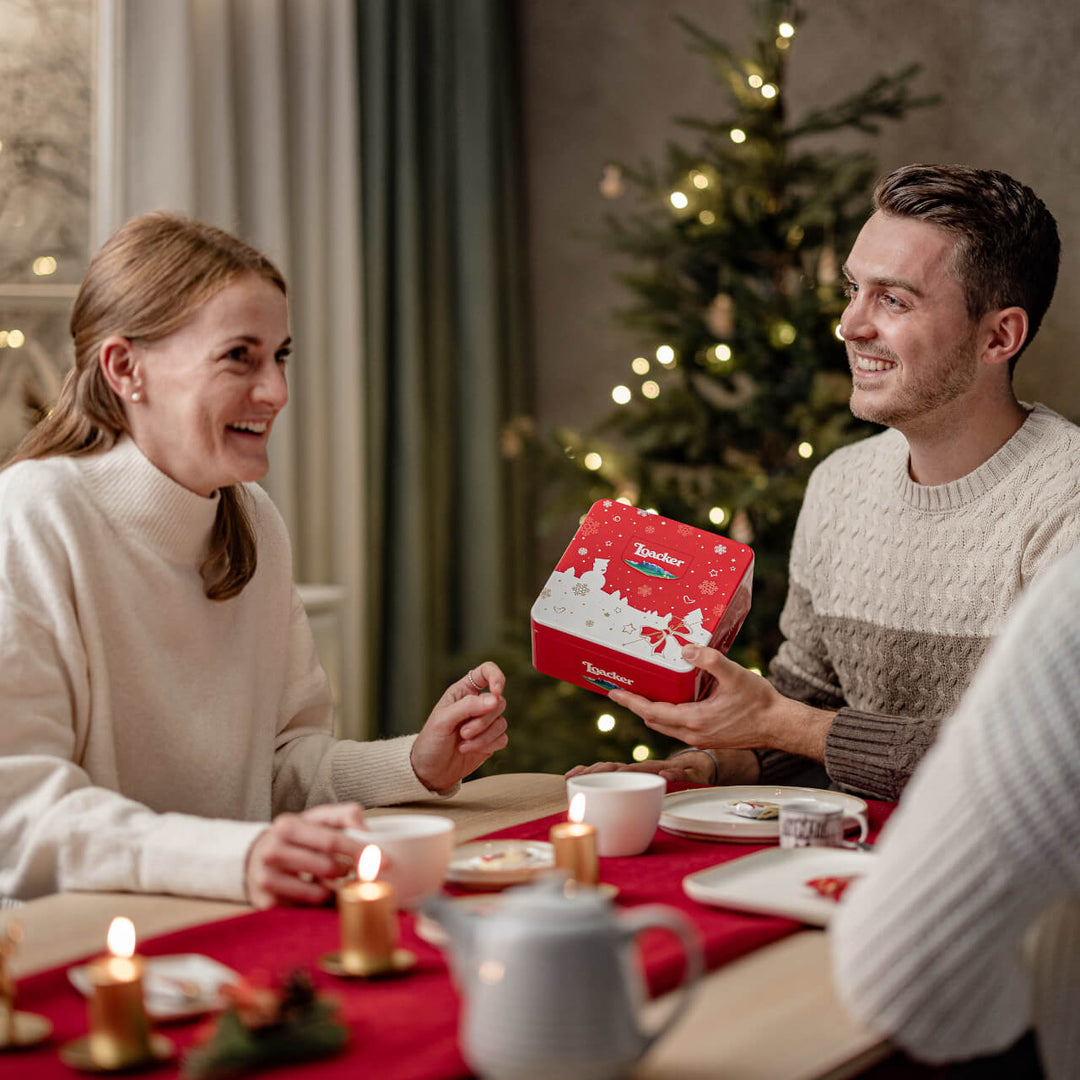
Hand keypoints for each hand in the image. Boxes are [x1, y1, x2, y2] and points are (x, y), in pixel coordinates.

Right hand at [244, 802, 364, 908]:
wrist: (257, 856)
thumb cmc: (297, 837)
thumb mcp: (317, 818)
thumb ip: (346, 815)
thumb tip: (366, 831)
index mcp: (288, 826)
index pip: (332, 841)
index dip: (360, 852)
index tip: (385, 862)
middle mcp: (272, 851)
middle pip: (327, 868)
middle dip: (349, 872)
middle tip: (356, 872)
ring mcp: (265, 878)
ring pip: (317, 893)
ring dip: (335, 891)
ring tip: (333, 880)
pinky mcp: (265, 902)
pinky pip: (306, 909)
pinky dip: (319, 904)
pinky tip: (317, 893)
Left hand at [410, 661, 508, 791]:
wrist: (430, 771)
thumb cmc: (431, 741)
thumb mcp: (444, 720)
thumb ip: (468, 706)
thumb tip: (496, 699)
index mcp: (463, 691)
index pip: (487, 671)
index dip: (496, 677)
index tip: (496, 692)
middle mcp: (477, 704)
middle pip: (498, 701)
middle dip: (482, 720)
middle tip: (462, 732)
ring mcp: (485, 723)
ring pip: (501, 722)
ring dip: (483, 736)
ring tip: (462, 744)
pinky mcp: (491, 741)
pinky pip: (502, 738)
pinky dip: (487, 745)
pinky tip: (469, 750)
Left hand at [565, 754, 715, 784]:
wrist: (704, 765)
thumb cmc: (670, 779)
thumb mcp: (647, 788)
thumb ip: (628, 797)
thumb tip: (602, 811)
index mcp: (634, 773)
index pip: (606, 769)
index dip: (587, 771)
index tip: (568, 776)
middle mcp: (645, 768)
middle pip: (618, 767)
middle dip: (598, 770)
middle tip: (581, 776)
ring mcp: (664, 768)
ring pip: (644, 769)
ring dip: (629, 771)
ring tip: (614, 773)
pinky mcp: (686, 772)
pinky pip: (679, 773)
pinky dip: (671, 775)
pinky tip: (665, 778)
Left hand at [607, 644, 831, 761]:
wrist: (779, 725)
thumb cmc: (759, 702)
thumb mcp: (735, 675)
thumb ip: (710, 660)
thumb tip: (686, 649)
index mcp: (695, 721)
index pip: (653, 712)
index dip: (631, 702)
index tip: (614, 692)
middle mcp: (693, 734)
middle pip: (653, 721)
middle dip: (635, 706)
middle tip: (619, 690)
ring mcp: (699, 738)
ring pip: (664, 725)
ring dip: (649, 711)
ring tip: (637, 694)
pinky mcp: (707, 737)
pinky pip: (677, 727)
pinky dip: (665, 714)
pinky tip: (667, 701)